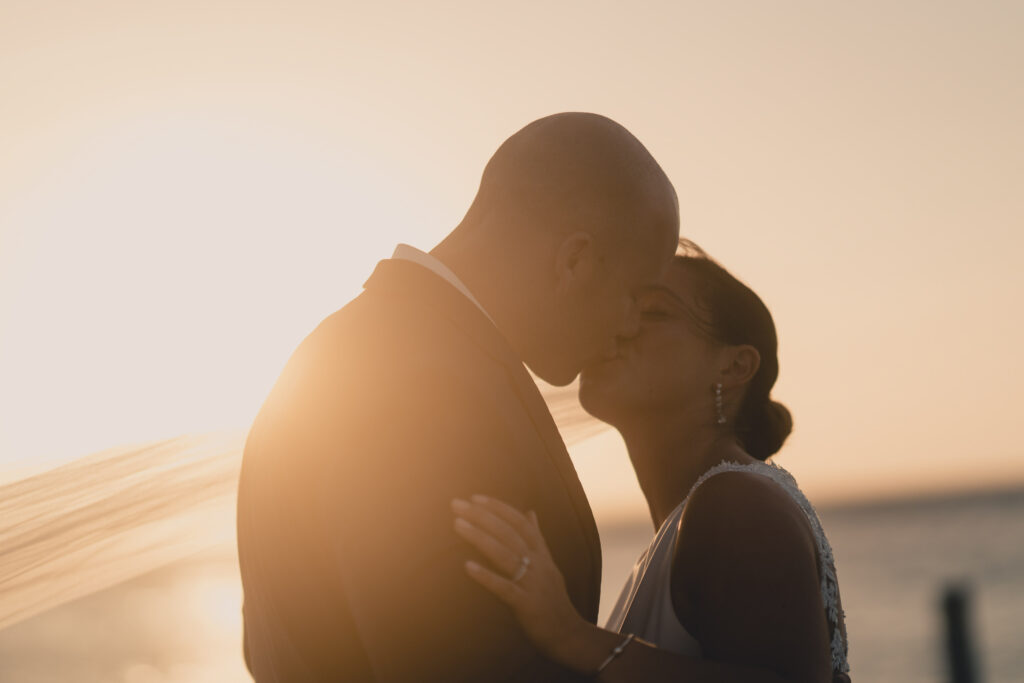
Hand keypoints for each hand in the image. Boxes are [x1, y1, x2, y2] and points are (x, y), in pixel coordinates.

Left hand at [450, 495, 590, 664]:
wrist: (568, 634)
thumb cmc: (553, 599)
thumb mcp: (549, 564)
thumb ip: (538, 538)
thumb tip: (531, 512)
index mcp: (542, 554)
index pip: (520, 522)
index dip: (498, 508)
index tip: (475, 498)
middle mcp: (538, 564)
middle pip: (509, 533)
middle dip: (482, 516)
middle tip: (457, 505)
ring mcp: (532, 583)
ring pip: (505, 554)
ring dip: (480, 537)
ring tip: (458, 525)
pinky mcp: (526, 604)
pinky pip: (504, 588)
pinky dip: (486, 576)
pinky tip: (467, 567)